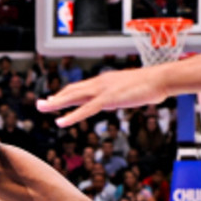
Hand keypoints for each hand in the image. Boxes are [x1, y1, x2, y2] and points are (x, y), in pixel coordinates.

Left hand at [36, 68, 168, 126]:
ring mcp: (103, 90)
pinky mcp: (109, 99)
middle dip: (55, 98)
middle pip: (72, 90)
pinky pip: (86, 109)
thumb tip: (113, 101)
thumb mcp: (128, 90)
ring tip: (42, 107)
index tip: (53, 99)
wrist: (161, 79)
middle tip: (40, 103)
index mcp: (104, 81)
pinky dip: (71, 116)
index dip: (65, 94)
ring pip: (74, 96)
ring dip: (56, 103)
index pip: (80, 87)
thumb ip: (117, 95)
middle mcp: (100, 83)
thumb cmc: (149, 85)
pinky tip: (60, 121)